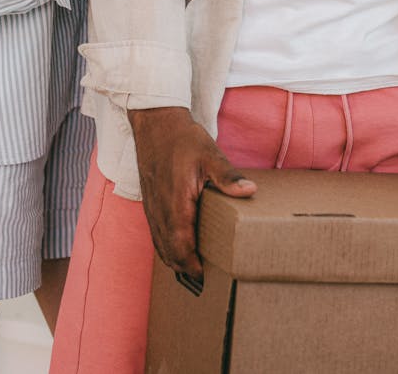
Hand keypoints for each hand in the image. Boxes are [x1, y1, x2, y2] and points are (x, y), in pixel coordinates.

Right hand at [129, 106, 255, 281]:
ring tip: (190, 265)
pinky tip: (176, 241)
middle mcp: (160, 209)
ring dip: (172, 257)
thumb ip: (228, 177)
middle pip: (167, 251)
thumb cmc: (183, 138)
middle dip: (183, 267)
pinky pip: (154, 230)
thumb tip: (249, 190)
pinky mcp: (148, 200)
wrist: (155, 122)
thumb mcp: (210, 154)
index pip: (180, 246)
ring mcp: (151, 205)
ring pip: (158, 243)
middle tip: (201, 276)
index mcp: (176, 203)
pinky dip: (164, 243)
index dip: (191, 265)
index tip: (204, 275)